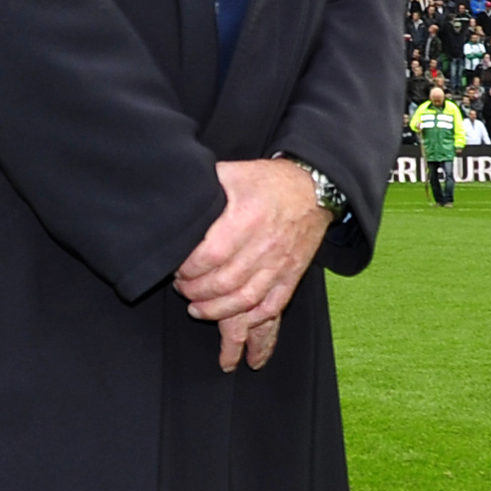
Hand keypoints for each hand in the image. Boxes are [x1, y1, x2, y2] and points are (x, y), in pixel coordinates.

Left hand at [172, 157, 330, 370]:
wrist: (314, 188)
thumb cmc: (270, 181)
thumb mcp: (234, 173)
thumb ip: (205, 184)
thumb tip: (176, 194)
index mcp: (247, 219)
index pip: (210, 255)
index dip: (189, 269)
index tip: (177, 270)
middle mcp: (264, 245)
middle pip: (224, 282)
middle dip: (196, 292)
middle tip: (182, 289)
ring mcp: (280, 263)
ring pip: (245, 299)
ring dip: (216, 310)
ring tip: (197, 309)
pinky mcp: (292, 274)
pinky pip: (273, 304)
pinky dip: (253, 317)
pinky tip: (235, 318)